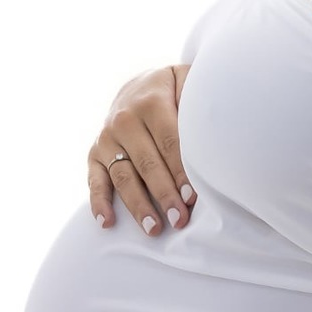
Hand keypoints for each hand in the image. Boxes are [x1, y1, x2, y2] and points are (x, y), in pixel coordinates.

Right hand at [88, 63, 197, 234]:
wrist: (138, 84)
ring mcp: (106, 138)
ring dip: (138, 205)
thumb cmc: (174, 90)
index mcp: (151, 103)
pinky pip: (94, 180)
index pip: (170, 143)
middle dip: (164, 194)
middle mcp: (124, 119)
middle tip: (179, 219)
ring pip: (123, 176)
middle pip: (147, 164)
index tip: (192, 197)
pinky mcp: (95, 153)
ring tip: (154, 229)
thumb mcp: (187, 82)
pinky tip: (108, 222)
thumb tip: (217, 131)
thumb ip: (198, 100)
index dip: (181, 171)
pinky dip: (98, 202)